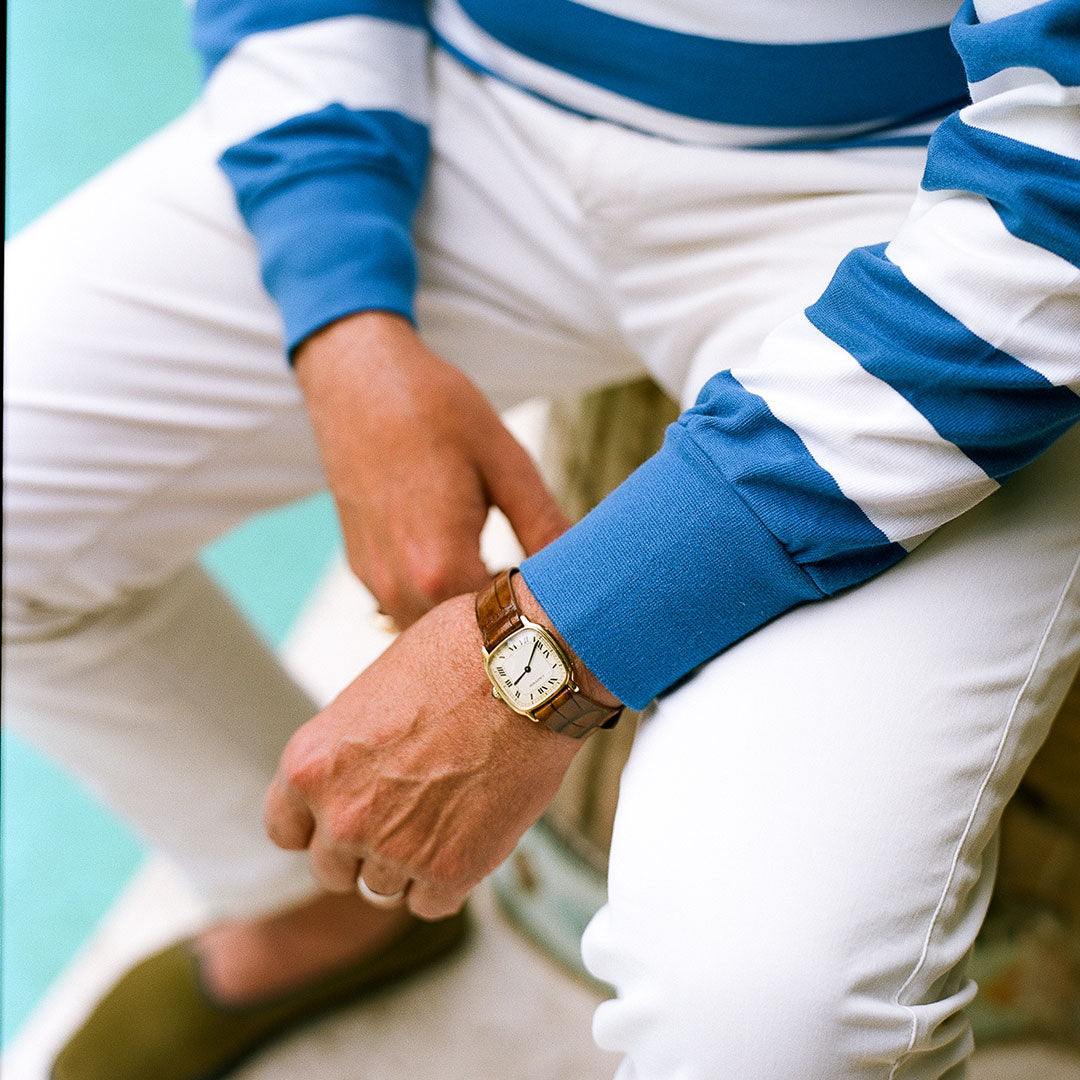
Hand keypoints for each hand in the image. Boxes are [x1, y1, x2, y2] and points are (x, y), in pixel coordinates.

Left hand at [263, 588, 590, 919]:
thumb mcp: (373, 692)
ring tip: (447, 815)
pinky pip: (432, 904)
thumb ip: (350, 749)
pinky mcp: (451, 871)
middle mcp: (342, 816)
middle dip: (366, 847)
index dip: (318, 824)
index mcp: (310, 765)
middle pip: (333, 869)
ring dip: (410, 863)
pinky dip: (450, 879)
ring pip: (383, 890)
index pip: (285, 830)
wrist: (527, 668)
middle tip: (409, 811)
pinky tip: (471, 834)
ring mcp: (395, 849)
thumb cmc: (455, 657)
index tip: (346, 814)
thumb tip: (358, 773)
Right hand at [294, 311, 568, 627]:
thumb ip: (545, 527)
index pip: (500, 631)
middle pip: (462, 643)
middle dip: (503, 628)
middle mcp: (398, 585)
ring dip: (466, 619)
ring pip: (430, 632)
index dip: (537, 623)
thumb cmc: (435, 410)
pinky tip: (466, 566)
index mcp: (438, 564)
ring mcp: (373, 579)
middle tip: (542, 599)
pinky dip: (438, 602)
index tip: (563, 606)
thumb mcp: (506, 462)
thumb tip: (586, 573)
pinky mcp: (362, 566)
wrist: (356, 377)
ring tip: (505, 580)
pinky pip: (405, 608)